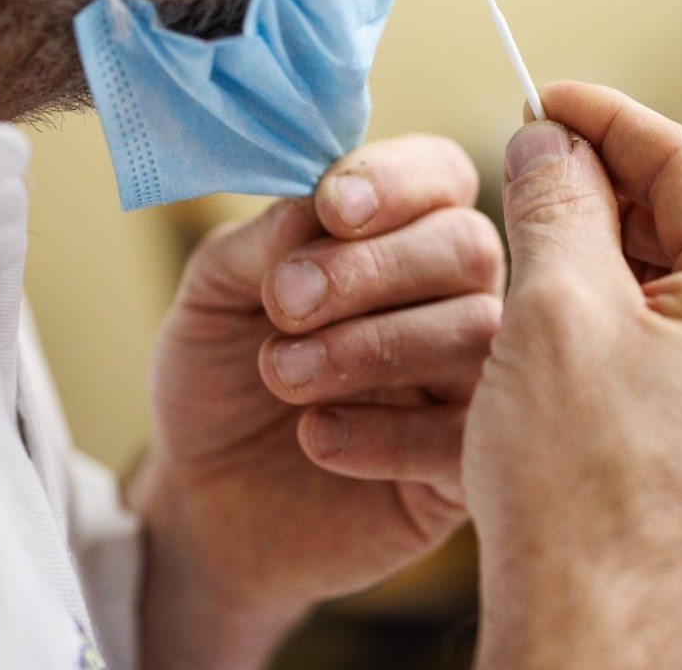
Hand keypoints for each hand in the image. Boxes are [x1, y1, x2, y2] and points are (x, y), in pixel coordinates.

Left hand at [129, 135, 503, 665]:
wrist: (205, 507)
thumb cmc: (221, 384)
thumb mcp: (214, 297)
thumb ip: (263, 243)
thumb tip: (315, 204)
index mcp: (405, 233)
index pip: (441, 175)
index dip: (398, 180)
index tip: (331, 208)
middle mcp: (455, 297)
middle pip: (468, 246)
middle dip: (374, 268)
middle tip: (285, 304)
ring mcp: (472, 381)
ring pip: (476, 334)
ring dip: (371, 346)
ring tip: (283, 376)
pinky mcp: (467, 464)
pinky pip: (466, 435)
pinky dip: (387, 434)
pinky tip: (316, 437)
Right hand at [466, 83, 681, 669]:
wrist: (594, 640)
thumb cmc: (580, 497)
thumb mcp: (554, 315)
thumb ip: (558, 203)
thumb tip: (550, 143)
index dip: (611, 120)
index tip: (550, 98)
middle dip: (614, 186)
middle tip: (534, 165)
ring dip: (619, 250)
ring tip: (540, 237)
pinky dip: (636, 313)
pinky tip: (572, 312)